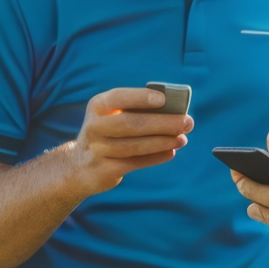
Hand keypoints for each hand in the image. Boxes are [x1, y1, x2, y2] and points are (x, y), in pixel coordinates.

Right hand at [67, 87, 192, 195]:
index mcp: (97, 106)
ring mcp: (97, 150)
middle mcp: (94, 127)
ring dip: (163, 142)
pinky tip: (171, 152)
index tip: (164, 99)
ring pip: (135, 146)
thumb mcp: (112, 116)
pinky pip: (135, 162)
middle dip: (163, 123)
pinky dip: (156, 157)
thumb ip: (136, 111)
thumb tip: (174, 112)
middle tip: (187, 122)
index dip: (141, 98)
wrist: (81, 165)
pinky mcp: (105, 170)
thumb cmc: (108, 133)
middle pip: (131, 124)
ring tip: (182, 138)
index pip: (119, 97)